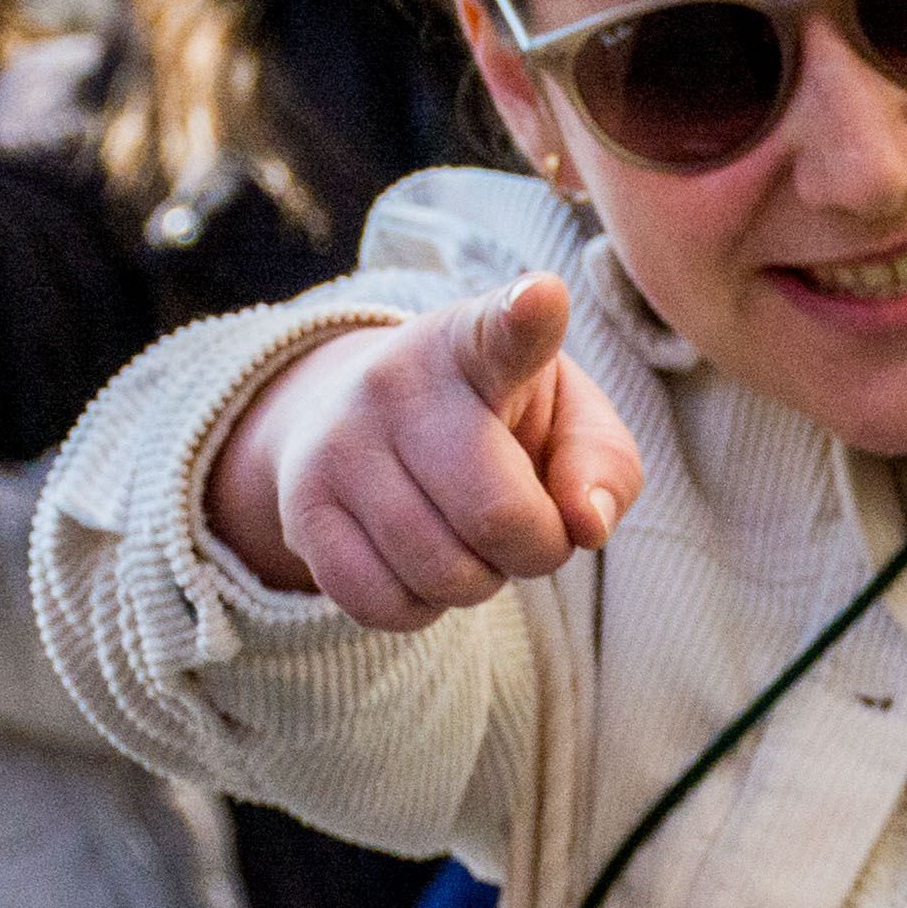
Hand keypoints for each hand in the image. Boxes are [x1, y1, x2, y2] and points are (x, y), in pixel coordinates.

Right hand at [207, 278, 646, 627]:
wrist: (358, 422)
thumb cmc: (494, 424)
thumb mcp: (565, 420)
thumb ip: (603, 465)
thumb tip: (587, 526)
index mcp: (477, 341)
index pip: (503, 331)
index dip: (527, 319)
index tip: (540, 300)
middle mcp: (397, 382)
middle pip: (498, 516)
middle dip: (537, 549)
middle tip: (528, 525)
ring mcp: (339, 445)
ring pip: (443, 573)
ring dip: (479, 581)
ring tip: (466, 534)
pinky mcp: (302, 510)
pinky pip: (384, 606)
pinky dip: (421, 608)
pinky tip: (419, 562)